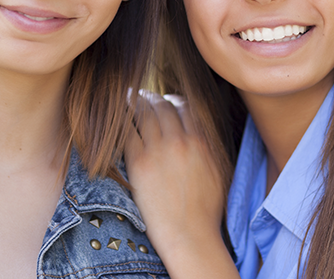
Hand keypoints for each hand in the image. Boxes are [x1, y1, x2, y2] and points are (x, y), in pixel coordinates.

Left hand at [125, 92, 238, 278]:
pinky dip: (121, 123)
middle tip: (140, 99)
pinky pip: (126, 132)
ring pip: (142, 113)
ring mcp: (159, 151)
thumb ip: (208, 149)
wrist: (190, 235)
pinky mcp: (139, 164)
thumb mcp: (218, 173)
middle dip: (150, 99)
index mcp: (202, 142)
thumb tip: (200, 136)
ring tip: (125, 103)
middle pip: (162, 105)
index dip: (171, 101)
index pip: (184, 106)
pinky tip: (114, 122)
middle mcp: (181, 141)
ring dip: (132, 105)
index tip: (163, 104)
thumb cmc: (206, 212)